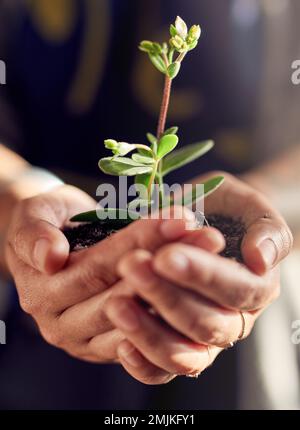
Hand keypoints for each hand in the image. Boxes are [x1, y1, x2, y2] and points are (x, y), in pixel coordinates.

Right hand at [5, 185, 222, 365]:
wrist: (54, 242)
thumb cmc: (48, 222)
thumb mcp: (34, 216)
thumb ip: (35, 235)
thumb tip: (50, 256)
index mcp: (43, 294)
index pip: (99, 267)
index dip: (140, 242)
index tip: (179, 218)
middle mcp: (63, 325)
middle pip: (124, 294)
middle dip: (169, 263)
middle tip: (209, 236)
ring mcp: (88, 341)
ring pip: (141, 318)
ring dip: (181, 285)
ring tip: (211, 253)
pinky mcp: (109, 348)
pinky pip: (147, 341)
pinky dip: (174, 313)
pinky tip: (203, 288)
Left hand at [106, 172, 292, 383]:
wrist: (205, 221)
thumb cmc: (225, 210)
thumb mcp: (247, 205)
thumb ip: (264, 228)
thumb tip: (261, 260)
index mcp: (257, 287)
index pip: (237, 290)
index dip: (202, 276)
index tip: (166, 256)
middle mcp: (233, 320)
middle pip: (206, 323)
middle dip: (167, 297)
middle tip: (132, 266)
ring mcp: (204, 340)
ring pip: (184, 355)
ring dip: (149, 332)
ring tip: (117, 304)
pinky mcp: (175, 350)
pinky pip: (162, 372)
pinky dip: (143, 364)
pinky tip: (121, 344)